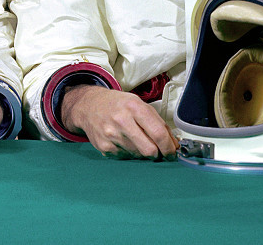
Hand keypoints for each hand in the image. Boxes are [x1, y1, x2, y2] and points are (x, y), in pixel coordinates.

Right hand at [60, 84, 176, 159]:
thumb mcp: (139, 104)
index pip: (158, 133)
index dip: (169, 147)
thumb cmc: (118, 105)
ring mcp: (111, 135)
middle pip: (149, 150)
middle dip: (157, 153)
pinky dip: (129, 153)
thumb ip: (158, 123)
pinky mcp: (104, 147)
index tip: (172, 152)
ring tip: (135, 140)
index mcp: (134, 107)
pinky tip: (123, 141)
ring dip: (142, 152)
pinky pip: (126, 158)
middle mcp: (122, 120)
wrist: (89, 106)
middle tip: (157, 150)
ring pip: (138, 155)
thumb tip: (174, 144)